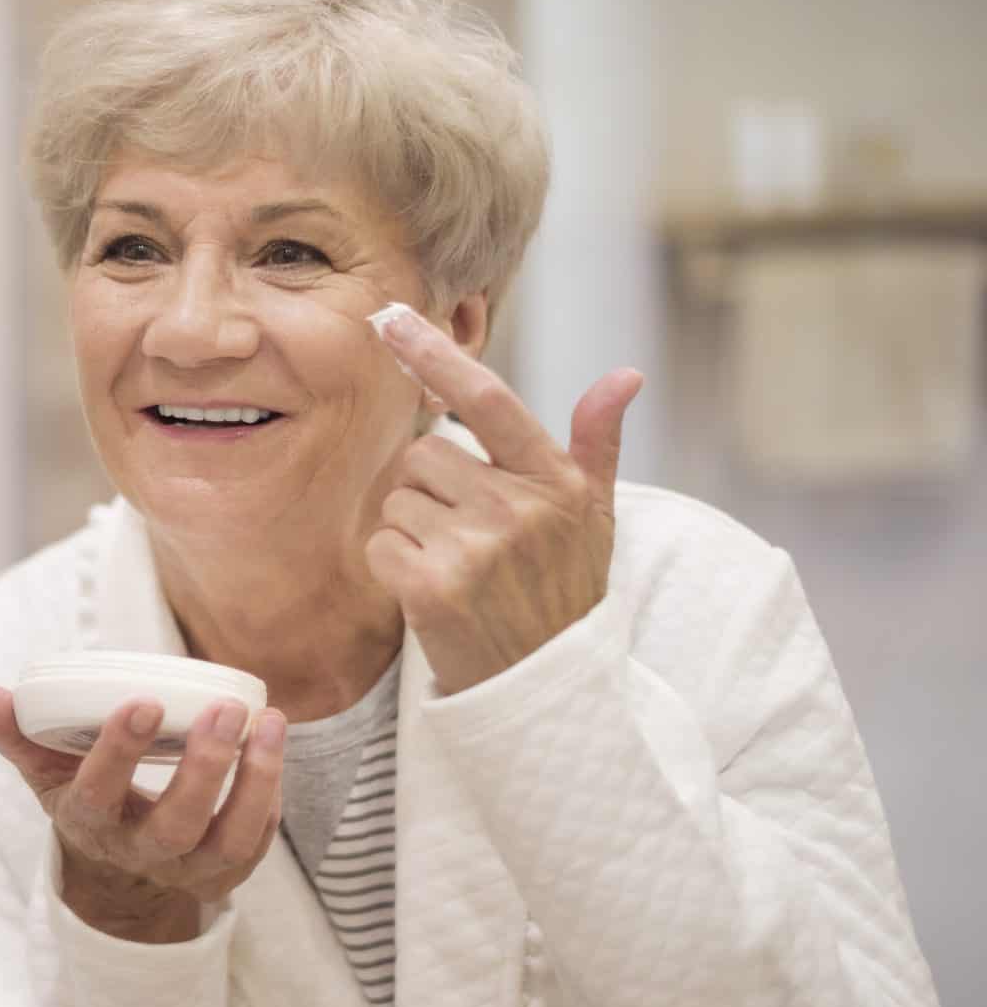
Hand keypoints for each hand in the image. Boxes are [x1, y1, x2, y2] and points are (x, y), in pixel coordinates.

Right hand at [0, 682, 286, 942]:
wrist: (118, 867)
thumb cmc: (85, 794)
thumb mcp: (44, 766)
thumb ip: (13, 727)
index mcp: (89, 823)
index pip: (99, 794)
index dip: (119, 752)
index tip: (142, 701)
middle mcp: (141, 854)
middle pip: (177, 826)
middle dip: (204, 769)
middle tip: (224, 709)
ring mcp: (190, 869)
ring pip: (231, 839)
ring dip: (255, 781)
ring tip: (268, 721)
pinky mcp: (229, 872)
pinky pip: (258, 841)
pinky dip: (270, 795)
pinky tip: (273, 742)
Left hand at [365, 306, 643, 695]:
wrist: (546, 688)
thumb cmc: (564, 592)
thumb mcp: (594, 518)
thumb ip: (597, 444)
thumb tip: (625, 375)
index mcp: (553, 481)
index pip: (486, 400)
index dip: (436, 356)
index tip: (392, 319)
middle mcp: (516, 508)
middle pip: (424, 454)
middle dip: (432, 488)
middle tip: (468, 535)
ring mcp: (474, 549)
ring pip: (398, 499)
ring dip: (413, 529)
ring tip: (457, 567)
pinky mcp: (432, 588)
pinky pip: (381, 544)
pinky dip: (394, 566)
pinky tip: (432, 592)